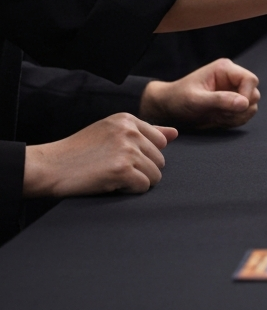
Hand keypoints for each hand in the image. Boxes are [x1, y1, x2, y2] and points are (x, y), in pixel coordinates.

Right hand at [23, 114, 176, 197]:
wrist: (48, 166)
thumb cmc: (78, 152)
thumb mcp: (110, 132)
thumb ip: (145, 131)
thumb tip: (175, 133)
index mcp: (127, 119)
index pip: (161, 141)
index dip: (144, 155)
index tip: (123, 158)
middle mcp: (130, 131)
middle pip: (160, 159)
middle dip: (143, 169)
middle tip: (115, 170)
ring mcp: (127, 150)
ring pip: (155, 174)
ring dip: (137, 181)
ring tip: (113, 177)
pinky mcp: (123, 170)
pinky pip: (144, 186)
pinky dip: (130, 190)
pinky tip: (112, 184)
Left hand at [140, 58, 260, 129]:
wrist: (168, 108)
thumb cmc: (178, 99)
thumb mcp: (196, 100)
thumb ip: (220, 100)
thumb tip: (245, 103)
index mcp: (225, 69)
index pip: (250, 80)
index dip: (246, 95)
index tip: (234, 109)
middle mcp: (233, 78)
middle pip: (254, 94)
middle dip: (240, 109)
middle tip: (220, 114)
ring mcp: (234, 91)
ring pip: (251, 106)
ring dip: (237, 116)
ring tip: (216, 117)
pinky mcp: (233, 103)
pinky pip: (245, 114)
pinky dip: (234, 120)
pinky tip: (218, 120)